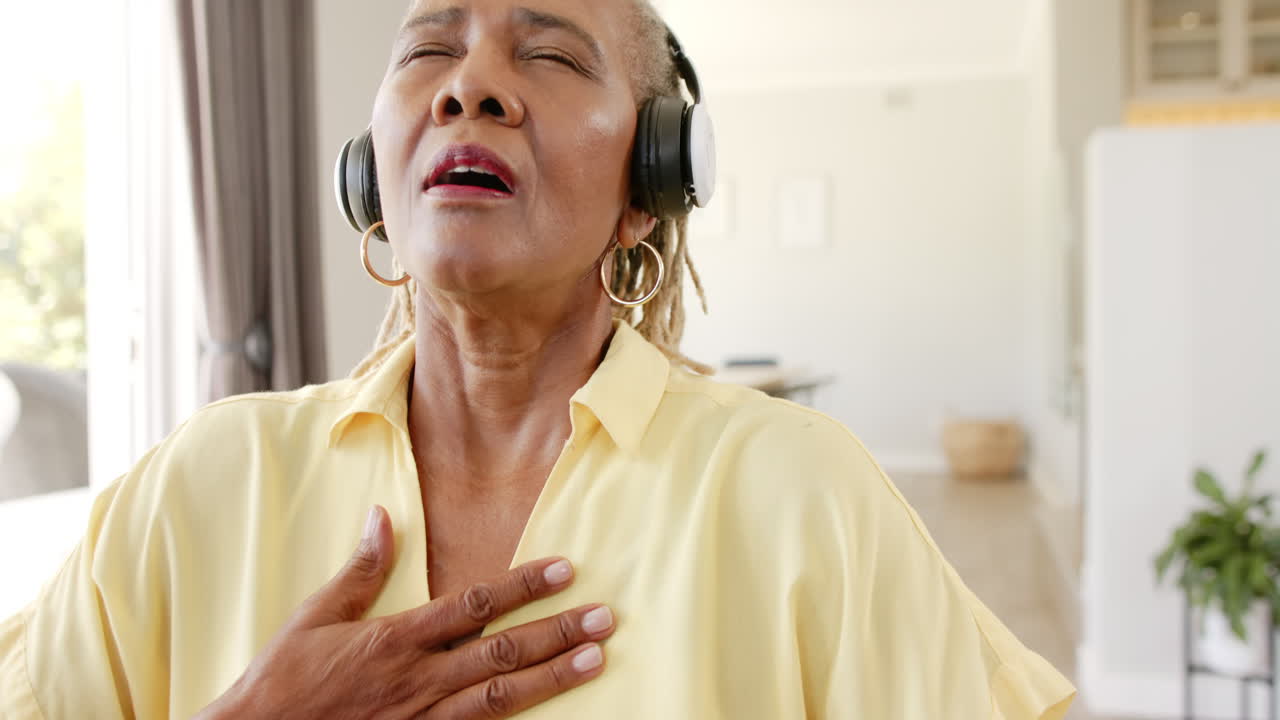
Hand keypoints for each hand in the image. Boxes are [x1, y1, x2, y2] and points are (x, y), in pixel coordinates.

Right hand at [196, 506, 613, 719]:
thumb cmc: (281, 683)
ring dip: (552, 678)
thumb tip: (384, 516)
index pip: (474, 605)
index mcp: (395, 639)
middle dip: (557, 633)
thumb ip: (360, 571)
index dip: (523, 585)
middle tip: (604, 619)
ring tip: (595, 661)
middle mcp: (417, 680)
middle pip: (501, 651)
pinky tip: (550, 716)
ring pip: (501, 697)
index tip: (564, 569)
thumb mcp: (314, 619)